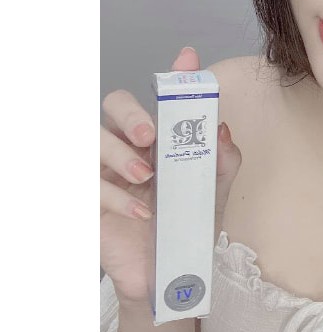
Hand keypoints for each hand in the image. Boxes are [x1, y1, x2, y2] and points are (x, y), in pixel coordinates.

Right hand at [100, 47, 240, 306]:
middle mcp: (130, 146)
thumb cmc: (188, 224)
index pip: (163, 98)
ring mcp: (105, 171)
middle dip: (131, 114)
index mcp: (161, 138)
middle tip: (149, 135)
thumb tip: (222, 129)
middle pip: (114, 105)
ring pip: (92, 140)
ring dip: (120, 154)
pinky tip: (141, 210)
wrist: (170, 273)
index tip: (187, 59)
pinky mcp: (89, 201)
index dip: (174, 74)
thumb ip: (223, 160)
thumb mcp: (213, 191)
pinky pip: (90, 185)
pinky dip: (116, 196)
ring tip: (146, 177)